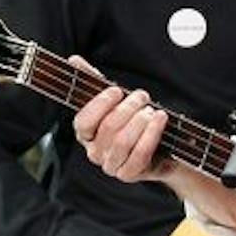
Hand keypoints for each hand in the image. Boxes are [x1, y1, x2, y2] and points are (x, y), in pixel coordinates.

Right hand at [70, 56, 173, 182]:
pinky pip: (139, 155)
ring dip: (140, 122)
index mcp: (86, 134)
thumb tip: (74, 60)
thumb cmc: (133, 122)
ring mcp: (111, 166)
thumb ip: (93, 82)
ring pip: (122, 142)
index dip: (99, 105)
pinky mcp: (129, 174)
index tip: (116, 90)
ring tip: (151, 110)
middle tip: (142, 96)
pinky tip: (159, 120)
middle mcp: (95, 152)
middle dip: (127, 108)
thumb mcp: (115, 101)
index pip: (83, 122)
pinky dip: (151, 135)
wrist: (161, 149)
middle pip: (107, 129)